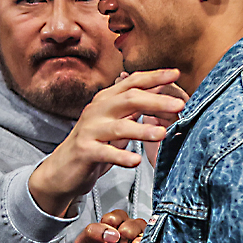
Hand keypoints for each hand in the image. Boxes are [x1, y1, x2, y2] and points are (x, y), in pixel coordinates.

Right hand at [28, 69, 183, 215]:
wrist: (63, 168)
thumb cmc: (92, 144)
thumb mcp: (114, 122)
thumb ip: (133, 107)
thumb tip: (158, 91)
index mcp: (106, 100)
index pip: (132, 82)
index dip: (154, 76)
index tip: (175, 74)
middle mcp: (97, 110)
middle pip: (128, 99)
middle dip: (155, 101)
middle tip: (178, 105)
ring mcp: (90, 130)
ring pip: (119, 127)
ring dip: (142, 129)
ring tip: (162, 134)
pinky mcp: (84, 151)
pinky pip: (105, 152)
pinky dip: (121, 156)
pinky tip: (136, 160)